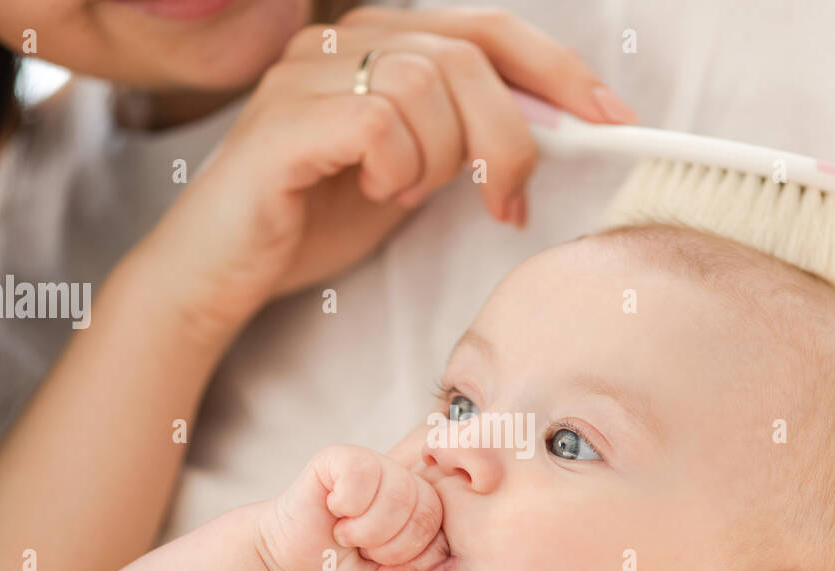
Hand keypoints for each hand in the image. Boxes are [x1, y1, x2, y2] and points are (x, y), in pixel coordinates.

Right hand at [131, 5, 635, 345]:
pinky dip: (397, 168)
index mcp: (376, 44)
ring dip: (441, 160)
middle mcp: (338, 42)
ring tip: (403, 196)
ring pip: (428, 84)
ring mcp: (305, 74)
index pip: (486, 30)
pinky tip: (373, 193)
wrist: (221, 276)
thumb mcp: (412, 174)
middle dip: (511, 136)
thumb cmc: (312, 223)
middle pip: (468, 52)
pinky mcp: (282, 121)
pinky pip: (380, 122)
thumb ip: (465, 140)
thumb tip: (551, 127)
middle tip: (507, 201)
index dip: (558, 70)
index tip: (614, 120)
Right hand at [257, 444, 448, 570]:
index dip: (409, 556)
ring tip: (344, 533)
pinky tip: (333, 509)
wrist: (289, 565)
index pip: (439, 527)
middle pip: (424, 509)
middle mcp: (402, 482)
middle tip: (359, 548)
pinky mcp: (341, 456)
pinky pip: (363, 472)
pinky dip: (346, 502)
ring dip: (365, 528)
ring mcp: (374, 465)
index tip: (378, 567)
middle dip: (388, 545)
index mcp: (420, 509)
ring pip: (398, 491)